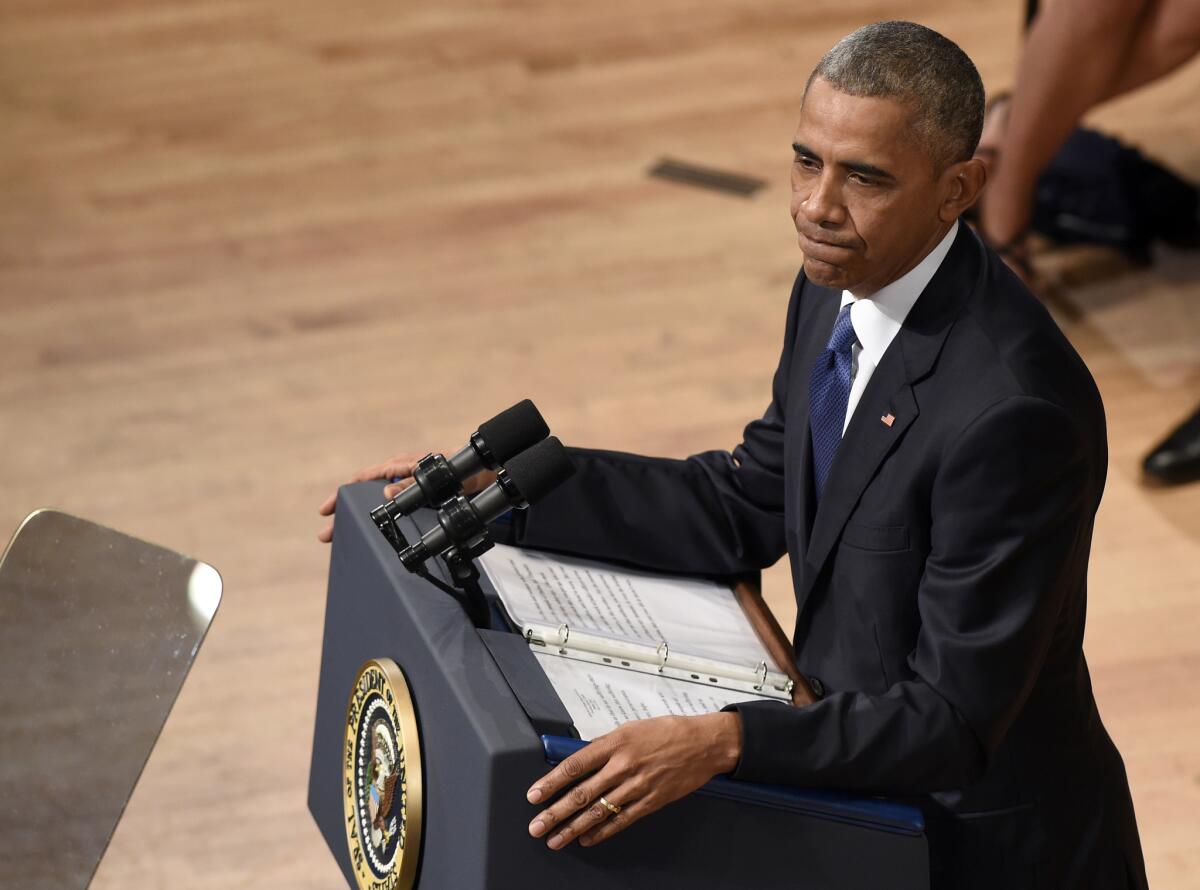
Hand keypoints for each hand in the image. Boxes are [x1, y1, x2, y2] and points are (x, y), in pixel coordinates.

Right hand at [316, 450, 496, 542]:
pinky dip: (378, 521)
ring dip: (359, 520)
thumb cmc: (463, 469)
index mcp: (401, 466)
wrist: (486, 474)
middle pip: (364, 494)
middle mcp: (401, 475)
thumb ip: (413, 483)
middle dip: (344, 513)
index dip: (342, 494)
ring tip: (342, 538)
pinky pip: (392, 509)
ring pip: (375, 504)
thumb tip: (386, 493)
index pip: (363, 479)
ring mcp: (408, 487)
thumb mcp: (438, 478)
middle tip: (326, 534)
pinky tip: (372, 535)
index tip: (328, 508)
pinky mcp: (417, 498)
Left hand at [525, 712, 741, 849]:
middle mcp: (623, 765)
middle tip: (537, 826)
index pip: (574, 765)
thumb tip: (580, 761)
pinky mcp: (651, 801)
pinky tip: (587, 839)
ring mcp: (637, 786)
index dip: (551, 782)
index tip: (535, 795)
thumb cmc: (667, 731)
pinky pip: (622, 820)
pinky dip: (603, 832)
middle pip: (582, 793)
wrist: (703, 743)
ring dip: (573, 828)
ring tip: (556, 839)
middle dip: (555, 812)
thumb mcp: (630, 728)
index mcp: (615, 743)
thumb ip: (604, 746)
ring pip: (598, 811)